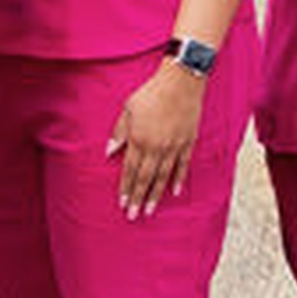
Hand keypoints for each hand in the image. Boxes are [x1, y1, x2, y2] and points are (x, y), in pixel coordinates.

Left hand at [105, 60, 205, 220]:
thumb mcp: (127, 109)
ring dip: (156, 194)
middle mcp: (156, 147)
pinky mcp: (188, 142)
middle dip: (138, 198)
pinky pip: (182, 165)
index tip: (122, 203)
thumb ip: (119, 132)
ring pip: (163, 176)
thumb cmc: (151, 93)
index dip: (126, 188)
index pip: (130, 170)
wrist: (181, 82)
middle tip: (134, 215)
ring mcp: (174, 146)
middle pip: (145, 178)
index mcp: (139, 139)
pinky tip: (174, 191)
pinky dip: (178, 179)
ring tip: (150, 210)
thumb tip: (108, 152)